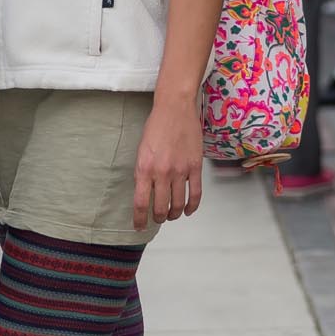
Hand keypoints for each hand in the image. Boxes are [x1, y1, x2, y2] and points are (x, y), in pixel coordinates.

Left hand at [132, 99, 204, 230]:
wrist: (175, 108)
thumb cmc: (156, 126)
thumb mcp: (141, 151)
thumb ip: (143, 172)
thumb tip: (145, 192)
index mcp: (144, 168)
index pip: (141, 203)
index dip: (139, 219)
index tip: (139, 226)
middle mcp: (162, 172)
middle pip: (160, 208)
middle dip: (158, 218)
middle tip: (158, 219)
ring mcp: (180, 171)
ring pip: (178, 204)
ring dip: (173, 214)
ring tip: (171, 215)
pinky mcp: (195, 167)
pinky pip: (195, 194)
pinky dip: (192, 206)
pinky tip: (188, 210)